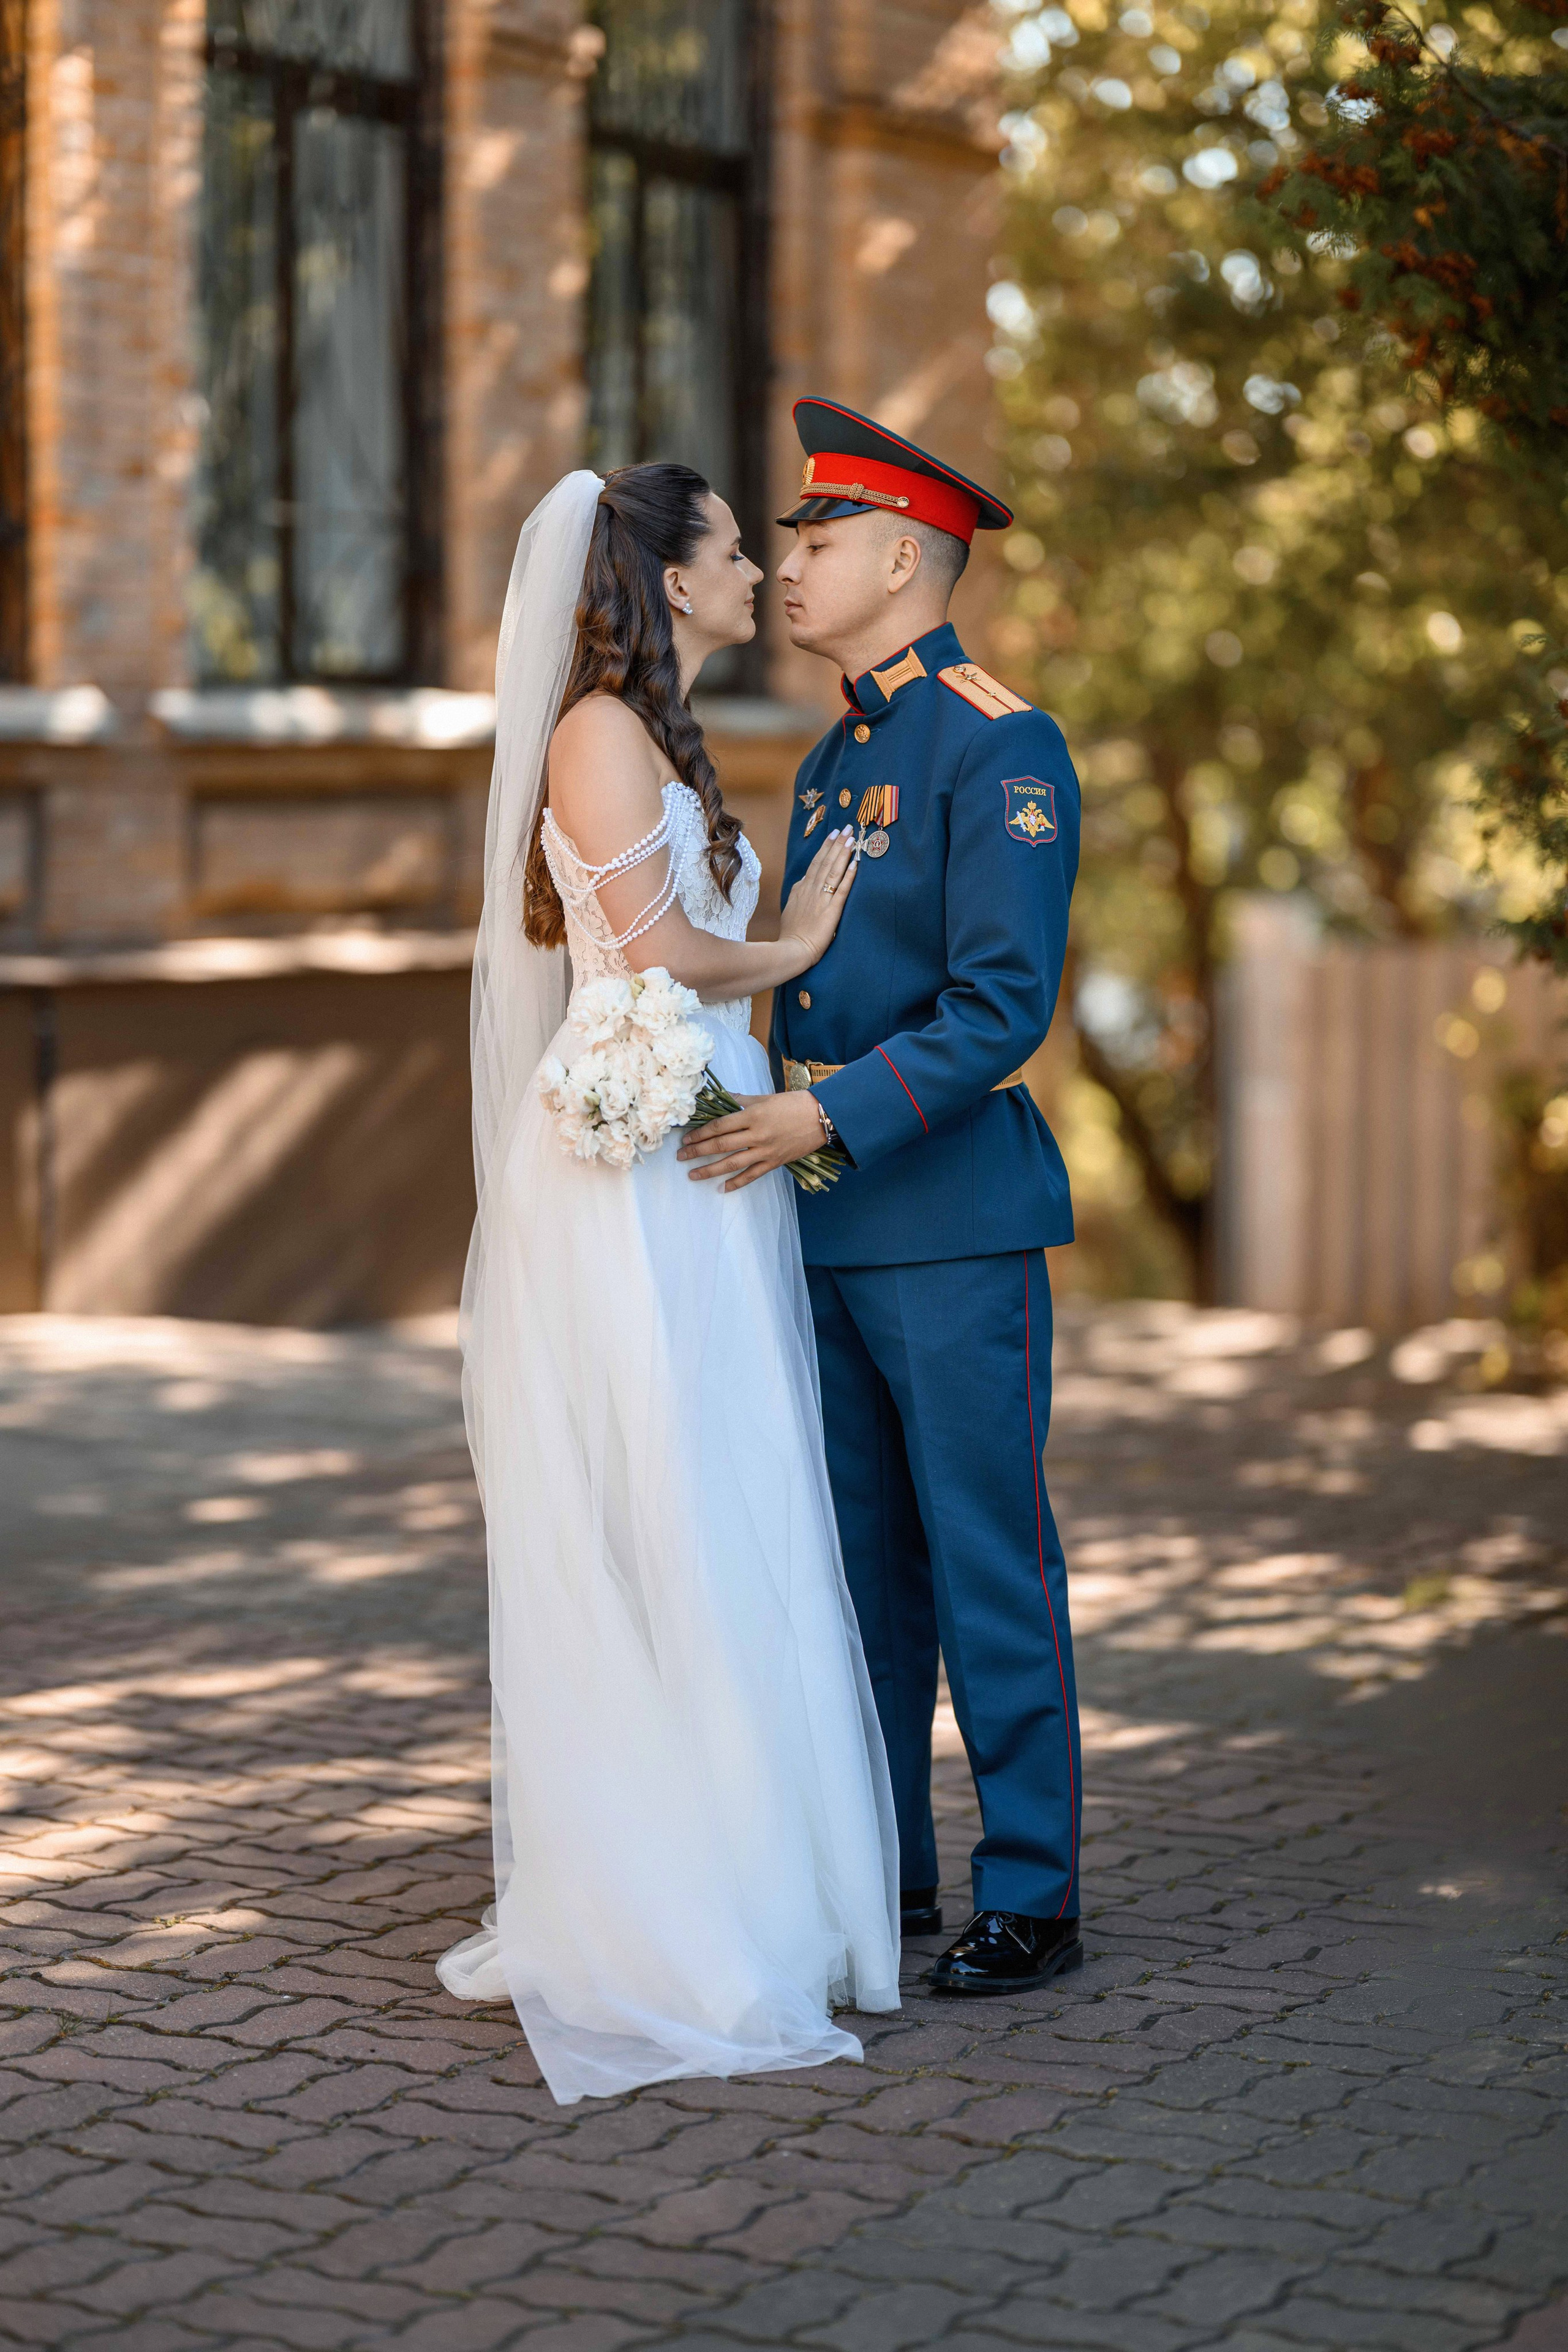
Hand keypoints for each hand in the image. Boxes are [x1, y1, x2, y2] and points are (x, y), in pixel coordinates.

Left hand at [677, 1089, 827, 1191]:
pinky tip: (722, 1188)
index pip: (719, 1126)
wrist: (822, 1117)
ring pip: (732, 1163)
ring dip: (710, 1170)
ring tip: (693, 1174)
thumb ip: (742, 1101)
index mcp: (753, 1115)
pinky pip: (752, 1175)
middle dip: (698, 1151)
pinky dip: (737, 1183)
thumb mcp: (766, 1098)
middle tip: (681, 1156)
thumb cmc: (794, 1104)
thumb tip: (722, 1099)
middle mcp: (756, 1134)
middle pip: (720, 1145)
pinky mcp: (775, 1162)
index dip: (700, 1132)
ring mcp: (765, 1151)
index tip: (686, 1137)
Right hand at [780, 827, 857, 968]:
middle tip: (847, 828)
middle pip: (825, 862)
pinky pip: (842, 890)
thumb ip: (798, 895)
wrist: (791, 951)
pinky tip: (855, 864)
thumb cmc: (791, 935)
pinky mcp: (831, 911)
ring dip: (843, 854)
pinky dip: (849, 876)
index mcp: (801, 889)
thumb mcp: (791, 909)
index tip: (833, 835)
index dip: (825, 849)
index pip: (815, 864)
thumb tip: (803, 882)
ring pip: (833, 871)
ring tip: (852, 839)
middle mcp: (811, 890)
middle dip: (837, 844)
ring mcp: (821, 899)